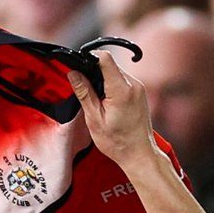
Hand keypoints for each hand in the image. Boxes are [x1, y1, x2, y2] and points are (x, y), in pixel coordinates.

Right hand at [67, 51, 159, 171]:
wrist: (139, 154)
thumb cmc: (118, 143)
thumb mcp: (95, 119)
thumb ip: (84, 93)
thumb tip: (73, 73)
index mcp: (121, 90)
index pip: (105, 58)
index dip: (89, 59)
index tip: (79, 68)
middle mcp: (134, 85)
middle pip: (109, 64)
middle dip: (95, 73)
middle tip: (87, 92)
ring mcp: (139, 88)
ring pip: (115, 72)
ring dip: (104, 81)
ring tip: (99, 102)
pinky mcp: (140, 92)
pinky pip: (122, 81)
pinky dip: (112, 87)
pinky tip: (108, 104)